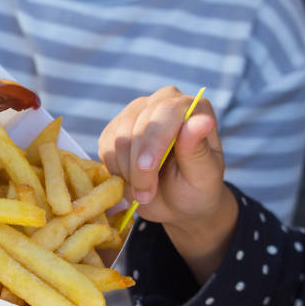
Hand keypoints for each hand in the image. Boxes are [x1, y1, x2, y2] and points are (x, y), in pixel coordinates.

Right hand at [98, 86, 237, 282]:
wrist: (177, 202)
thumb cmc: (196, 192)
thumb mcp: (204, 179)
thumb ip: (200, 150)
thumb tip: (199, 119)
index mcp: (191, 106)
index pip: (166, 112)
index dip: (153, 143)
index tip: (146, 175)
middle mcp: (161, 102)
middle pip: (133, 125)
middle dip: (138, 168)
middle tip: (146, 197)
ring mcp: (134, 114)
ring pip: (113, 139)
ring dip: (125, 173)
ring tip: (143, 191)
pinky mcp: (113, 131)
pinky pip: (100, 150)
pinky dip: (112, 172)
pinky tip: (129, 181)